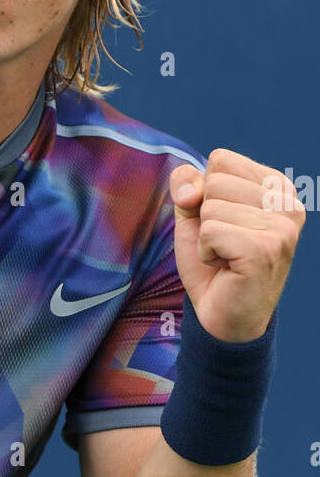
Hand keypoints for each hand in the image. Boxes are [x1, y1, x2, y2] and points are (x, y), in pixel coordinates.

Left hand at [169, 148, 304, 341]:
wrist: (225, 317)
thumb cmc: (214, 263)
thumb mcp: (194, 215)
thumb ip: (188, 186)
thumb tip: (189, 191)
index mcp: (277, 186)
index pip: (221, 159)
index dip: (205, 193)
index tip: (223, 223)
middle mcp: (288, 203)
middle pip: (214, 181)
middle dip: (205, 217)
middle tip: (225, 245)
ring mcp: (282, 227)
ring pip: (210, 207)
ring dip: (206, 238)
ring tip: (227, 257)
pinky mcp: (265, 249)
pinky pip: (209, 232)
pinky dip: (206, 253)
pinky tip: (227, 268)